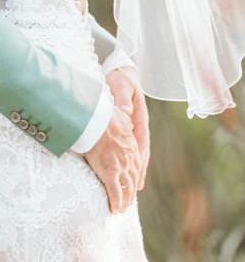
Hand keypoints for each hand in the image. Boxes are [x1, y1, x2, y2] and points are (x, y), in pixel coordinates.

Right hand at [84, 106, 139, 213]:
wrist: (97, 121)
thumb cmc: (103, 115)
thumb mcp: (118, 113)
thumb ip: (123, 117)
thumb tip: (125, 111)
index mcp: (131, 145)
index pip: (136, 163)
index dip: (134, 174)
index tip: (132, 180)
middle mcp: (129, 159)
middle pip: (133, 179)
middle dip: (131, 191)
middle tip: (128, 199)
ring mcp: (121, 168)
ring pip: (127, 189)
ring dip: (126, 201)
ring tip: (122, 209)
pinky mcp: (110, 174)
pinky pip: (115, 193)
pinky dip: (116, 203)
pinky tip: (114, 210)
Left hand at [106, 66, 149, 189]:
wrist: (121, 69)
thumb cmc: (120, 76)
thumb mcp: (120, 85)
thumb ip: (122, 98)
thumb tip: (125, 113)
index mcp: (139, 117)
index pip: (141, 142)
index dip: (139, 160)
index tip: (137, 174)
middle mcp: (139, 124)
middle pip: (141, 152)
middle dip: (138, 172)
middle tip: (135, 191)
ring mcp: (134, 126)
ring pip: (137, 152)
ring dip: (135, 170)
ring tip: (133, 189)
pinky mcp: (127, 127)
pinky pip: (129, 147)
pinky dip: (129, 161)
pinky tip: (127, 171)